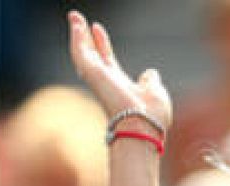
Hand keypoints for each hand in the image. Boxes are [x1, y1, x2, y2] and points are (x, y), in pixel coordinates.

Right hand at [67, 11, 172, 133]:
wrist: (143, 126)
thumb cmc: (151, 116)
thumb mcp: (155, 91)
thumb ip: (150, 81)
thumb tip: (150, 73)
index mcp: (119, 85)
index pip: (107, 61)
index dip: (102, 44)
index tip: (98, 29)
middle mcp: (106, 82)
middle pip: (91, 55)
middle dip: (84, 37)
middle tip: (77, 20)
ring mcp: (98, 79)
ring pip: (83, 54)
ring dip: (77, 34)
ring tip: (74, 16)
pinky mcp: (93, 76)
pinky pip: (81, 54)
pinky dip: (77, 39)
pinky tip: (76, 25)